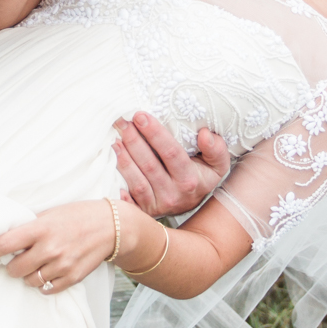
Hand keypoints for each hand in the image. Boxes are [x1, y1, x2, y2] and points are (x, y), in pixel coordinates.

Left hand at [0, 200, 116, 294]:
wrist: (110, 226)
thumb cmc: (75, 216)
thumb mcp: (49, 214)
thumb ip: (28, 226)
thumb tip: (0, 237)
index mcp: (40, 228)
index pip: (4, 244)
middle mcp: (50, 248)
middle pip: (15, 269)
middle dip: (11, 266)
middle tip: (17, 260)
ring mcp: (62, 264)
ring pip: (30, 282)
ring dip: (28, 276)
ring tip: (37, 264)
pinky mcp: (73, 277)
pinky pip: (48, 290)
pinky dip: (44, 284)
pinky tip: (48, 273)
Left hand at [113, 113, 229, 217]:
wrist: (192, 204)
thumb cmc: (202, 177)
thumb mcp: (217, 164)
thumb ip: (216, 149)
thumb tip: (204, 134)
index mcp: (190, 180)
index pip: (171, 153)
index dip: (155, 134)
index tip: (140, 115)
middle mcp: (173, 195)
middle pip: (150, 165)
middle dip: (134, 141)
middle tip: (122, 121)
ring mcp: (157, 205)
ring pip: (137, 182)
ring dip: (124, 160)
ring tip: (114, 139)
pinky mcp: (144, 212)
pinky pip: (128, 203)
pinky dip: (118, 190)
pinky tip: (109, 171)